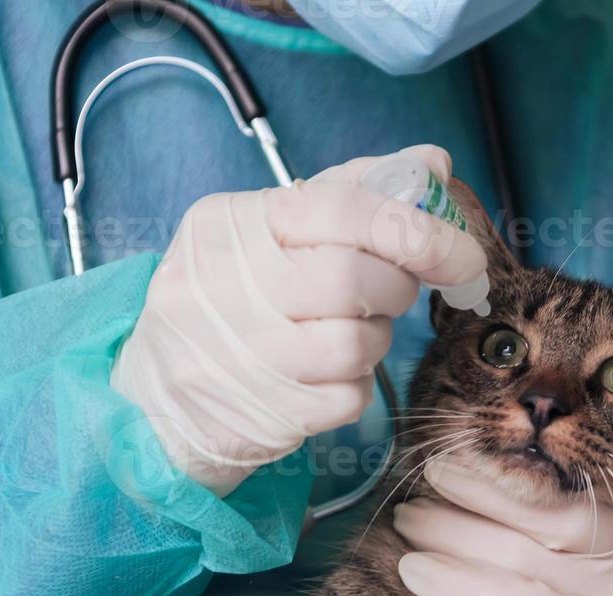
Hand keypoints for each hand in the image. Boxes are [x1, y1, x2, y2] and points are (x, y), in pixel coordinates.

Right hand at [111, 146, 486, 496]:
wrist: (155, 401)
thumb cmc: (229, 302)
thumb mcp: (267, 232)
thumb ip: (349, 192)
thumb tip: (431, 164)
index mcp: (229, 224)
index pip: (342, 208)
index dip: (415, 229)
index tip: (457, 251)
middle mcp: (225, 285)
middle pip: (356, 278)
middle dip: (397, 286)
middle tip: (390, 290)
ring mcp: (242, 356)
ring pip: (359, 342)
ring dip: (374, 338)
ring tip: (345, 331)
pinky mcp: (265, 414)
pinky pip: (350, 395)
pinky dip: (353, 385)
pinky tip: (322, 375)